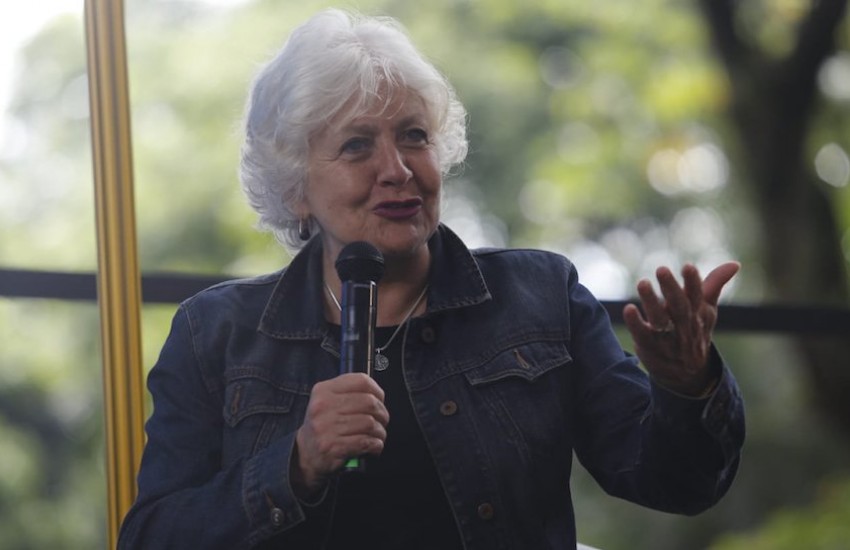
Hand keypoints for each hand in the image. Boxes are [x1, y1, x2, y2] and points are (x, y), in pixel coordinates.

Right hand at [292, 373, 388, 495]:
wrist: (305, 453)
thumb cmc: (324, 425)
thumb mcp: (328, 401)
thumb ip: (349, 393)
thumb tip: (377, 394)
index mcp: (323, 390)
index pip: (360, 381)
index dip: (377, 390)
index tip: (380, 399)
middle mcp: (323, 407)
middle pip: (369, 403)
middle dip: (382, 413)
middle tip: (382, 420)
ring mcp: (326, 428)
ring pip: (369, 423)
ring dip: (380, 431)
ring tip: (378, 435)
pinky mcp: (332, 447)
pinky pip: (365, 442)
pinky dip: (376, 444)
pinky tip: (373, 445)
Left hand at [622, 262, 739, 395]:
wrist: (685, 374)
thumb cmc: (694, 331)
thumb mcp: (706, 310)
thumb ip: (715, 285)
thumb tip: (735, 264)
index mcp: (698, 314)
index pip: (698, 297)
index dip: (694, 283)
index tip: (688, 267)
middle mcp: (684, 326)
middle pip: (679, 307)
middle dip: (671, 288)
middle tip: (662, 269)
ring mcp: (667, 338)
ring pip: (660, 321)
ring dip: (651, 302)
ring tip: (642, 283)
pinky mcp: (649, 347)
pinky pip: (643, 335)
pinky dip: (635, 323)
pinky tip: (628, 309)